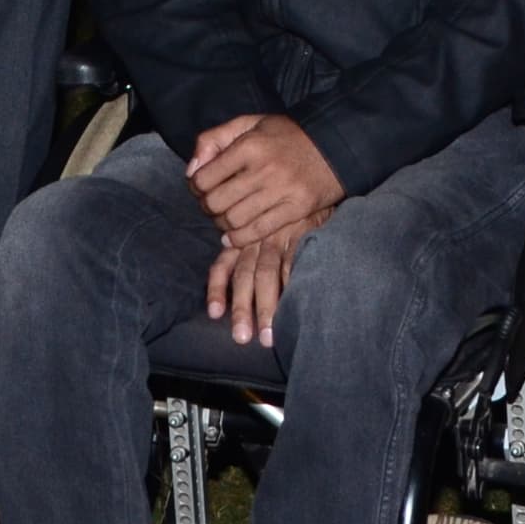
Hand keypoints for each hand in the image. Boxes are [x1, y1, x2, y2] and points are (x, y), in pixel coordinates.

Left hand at [187, 114, 344, 272]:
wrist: (335, 146)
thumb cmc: (286, 136)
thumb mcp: (249, 124)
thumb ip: (214, 139)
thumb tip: (192, 170)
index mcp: (249, 145)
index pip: (203, 178)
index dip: (195, 187)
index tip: (201, 187)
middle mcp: (264, 169)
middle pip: (215, 203)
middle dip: (207, 207)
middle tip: (212, 204)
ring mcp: (282, 191)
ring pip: (233, 220)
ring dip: (221, 224)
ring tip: (225, 218)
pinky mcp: (296, 209)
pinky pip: (258, 231)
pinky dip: (239, 238)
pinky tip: (233, 235)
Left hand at [202, 218, 311, 347]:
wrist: (310, 185)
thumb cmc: (280, 219)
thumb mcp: (256, 231)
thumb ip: (243, 256)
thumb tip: (228, 295)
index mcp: (241, 241)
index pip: (222, 267)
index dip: (216, 290)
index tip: (214, 314)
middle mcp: (255, 240)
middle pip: (245, 277)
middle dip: (242, 310)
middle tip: (241, 338)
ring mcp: (279, 237)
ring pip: (267, 275)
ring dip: (267, 307)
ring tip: (268, 336)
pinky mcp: (302, 235)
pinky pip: (294, 262)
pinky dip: (292, 283)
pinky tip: (293, 305)